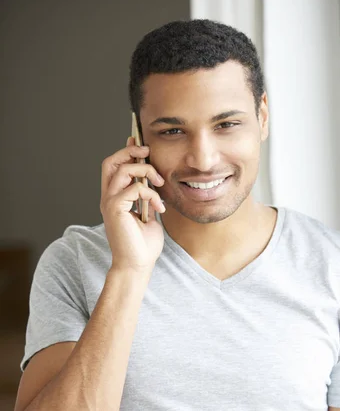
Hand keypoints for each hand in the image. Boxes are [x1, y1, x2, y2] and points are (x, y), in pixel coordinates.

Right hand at [100, 138, 165, 272]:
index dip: (125, 152)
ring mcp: (110, 203)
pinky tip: (159, 208)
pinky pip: (133, 188)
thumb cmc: (143, 245)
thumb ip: (148, 198)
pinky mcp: (115, 209)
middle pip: (111, 162)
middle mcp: (108, 198)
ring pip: (122, 170)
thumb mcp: (149, 215)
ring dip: (145, 171)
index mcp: (114, 198)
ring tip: (159, 182)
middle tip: (147, 152)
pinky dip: (150, 193)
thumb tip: (154, 183)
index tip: (141, 144)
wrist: (137, 266)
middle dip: (129, 151)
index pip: (114, 167)